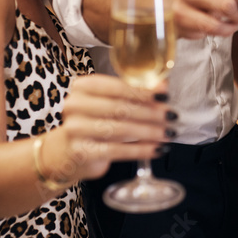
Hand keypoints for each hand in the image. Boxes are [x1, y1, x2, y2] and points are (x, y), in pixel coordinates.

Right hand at [45, 75, 174, 183]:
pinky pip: (117, 150)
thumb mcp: (111, 103)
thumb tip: (163, 85)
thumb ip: (135, 93)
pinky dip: (140, 150)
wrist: (67, 153)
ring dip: (149, 132)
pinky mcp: (80, 152)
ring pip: (120, 129)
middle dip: (151, 112)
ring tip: (168, 133)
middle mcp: (75, 105)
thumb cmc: (94, 122)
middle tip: (171, 116)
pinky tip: (156, 149)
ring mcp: (75, 129)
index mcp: (83, 86)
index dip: (144, 91)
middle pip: (120, 108)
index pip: (117, 86)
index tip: (165, 95)